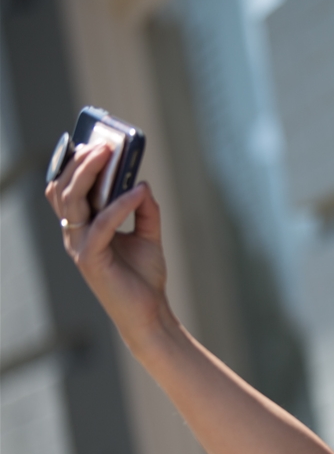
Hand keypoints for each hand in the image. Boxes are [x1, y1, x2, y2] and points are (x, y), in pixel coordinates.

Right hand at [44, 143, 172, 353]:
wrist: (150, 312)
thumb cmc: (144, 277)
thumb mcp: (148, 235)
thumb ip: (145, 210)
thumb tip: (141, 182)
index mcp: (84, 226)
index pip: (67, 189)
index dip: (71, 165)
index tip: (87, 140)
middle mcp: (75, 233)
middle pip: (64, 189)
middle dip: (80, 163)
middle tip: (102, 143)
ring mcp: (79, 245)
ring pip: (72, 201)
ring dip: (90, 174)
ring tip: (111, 155)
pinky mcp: (91, 259)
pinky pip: (102, 223)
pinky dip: (120, 205)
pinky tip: (139, 192)